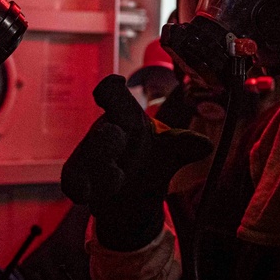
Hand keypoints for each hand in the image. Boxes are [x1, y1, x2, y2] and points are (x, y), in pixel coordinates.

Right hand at [61, 75, 212, 250]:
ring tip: (117, 178)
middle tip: (117, 140)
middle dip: (108, 138)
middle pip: (102, 130)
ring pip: (87, 154)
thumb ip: (184, 146)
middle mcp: (106, 130)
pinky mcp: (79, 174)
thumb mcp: (170, 153)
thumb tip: (205, 145)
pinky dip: (79, 185)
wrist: (134, 196)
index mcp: (126, 116)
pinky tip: (86, 194)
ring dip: (100, 166)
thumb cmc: (151, 160)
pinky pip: (73, 177)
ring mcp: (90, 152)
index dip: (111, 90)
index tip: (114, 84)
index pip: (114, 94)